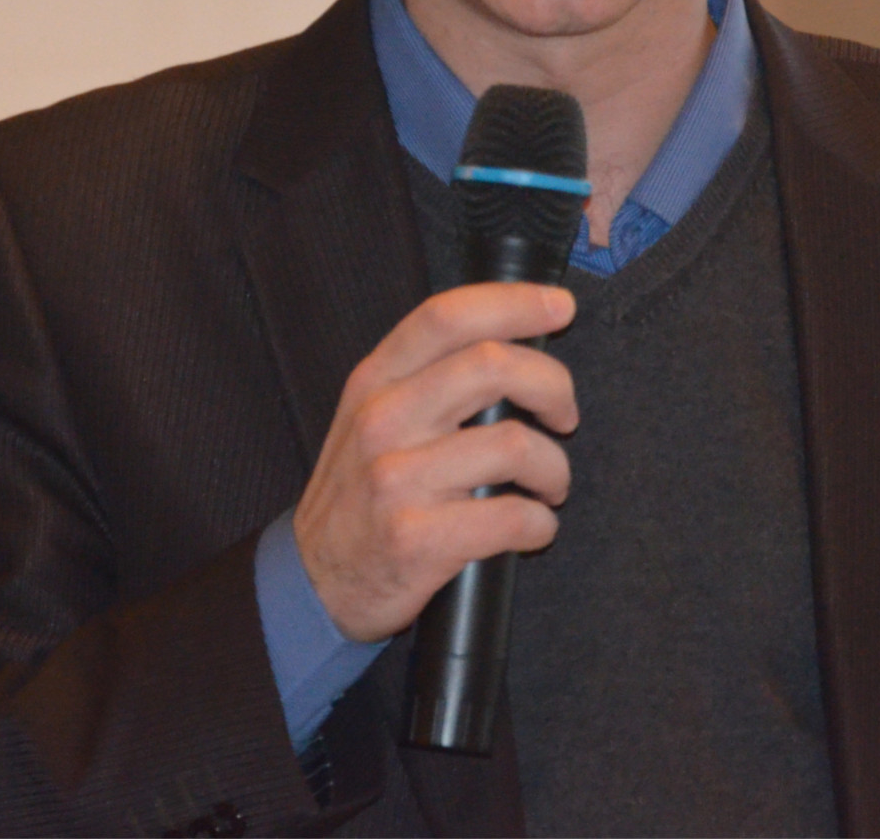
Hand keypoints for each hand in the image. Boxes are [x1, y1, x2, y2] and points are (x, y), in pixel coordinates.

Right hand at [291, 282, 577, 642]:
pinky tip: (533, 527)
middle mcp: (382, 419)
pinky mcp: (416, 539)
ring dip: (554, 468)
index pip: (447, 315)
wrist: (315, 578)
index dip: (514, 302)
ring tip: (549, 484)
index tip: (559, 307)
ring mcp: (396, 479)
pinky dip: (540, 523)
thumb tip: (513, 345)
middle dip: (553, 386)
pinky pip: (511, 517)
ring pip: (513, 444)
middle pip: (491, 365)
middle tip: (564, 416)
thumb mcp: (370, 415)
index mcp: (375, 380)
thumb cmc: (361, 492)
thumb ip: (428, 375)